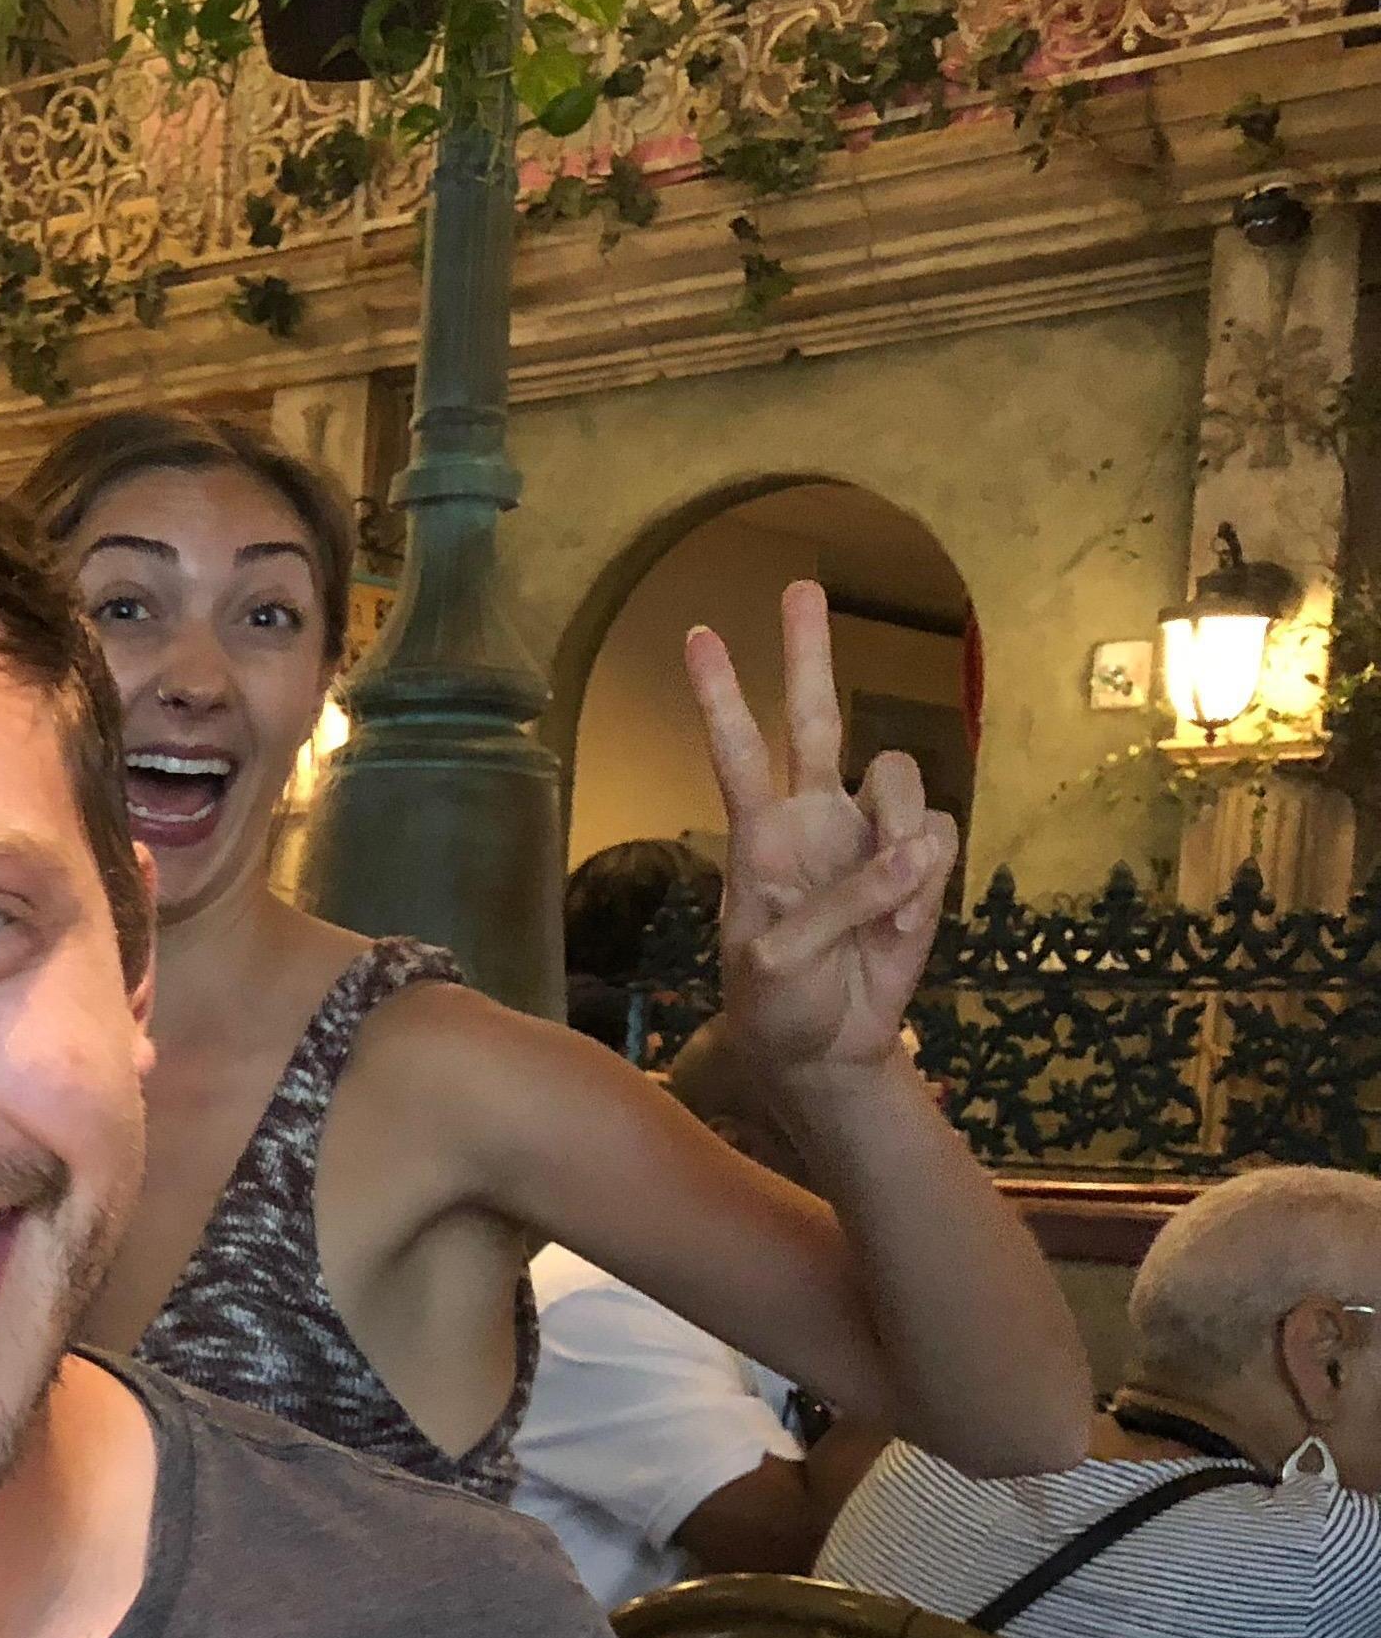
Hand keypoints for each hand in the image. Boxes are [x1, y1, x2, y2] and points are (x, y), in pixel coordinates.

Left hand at [690, 579, 953, 1083]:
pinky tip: (899, 928)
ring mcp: (868, 835)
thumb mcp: (780, 961)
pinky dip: (925, 885)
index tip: (699, 637)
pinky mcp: (920, 864)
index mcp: (760, 838)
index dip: (719, 697)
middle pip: (814, 717)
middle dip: (805, 654)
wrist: (826, 1050)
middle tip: (800, 587)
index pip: (736, 754)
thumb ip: (842, 901)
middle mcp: (813, 818)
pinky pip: (938, 839)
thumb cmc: (778, 1003)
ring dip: (896, 837)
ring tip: (880, 907)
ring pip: (899, 775)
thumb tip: (915, 849)